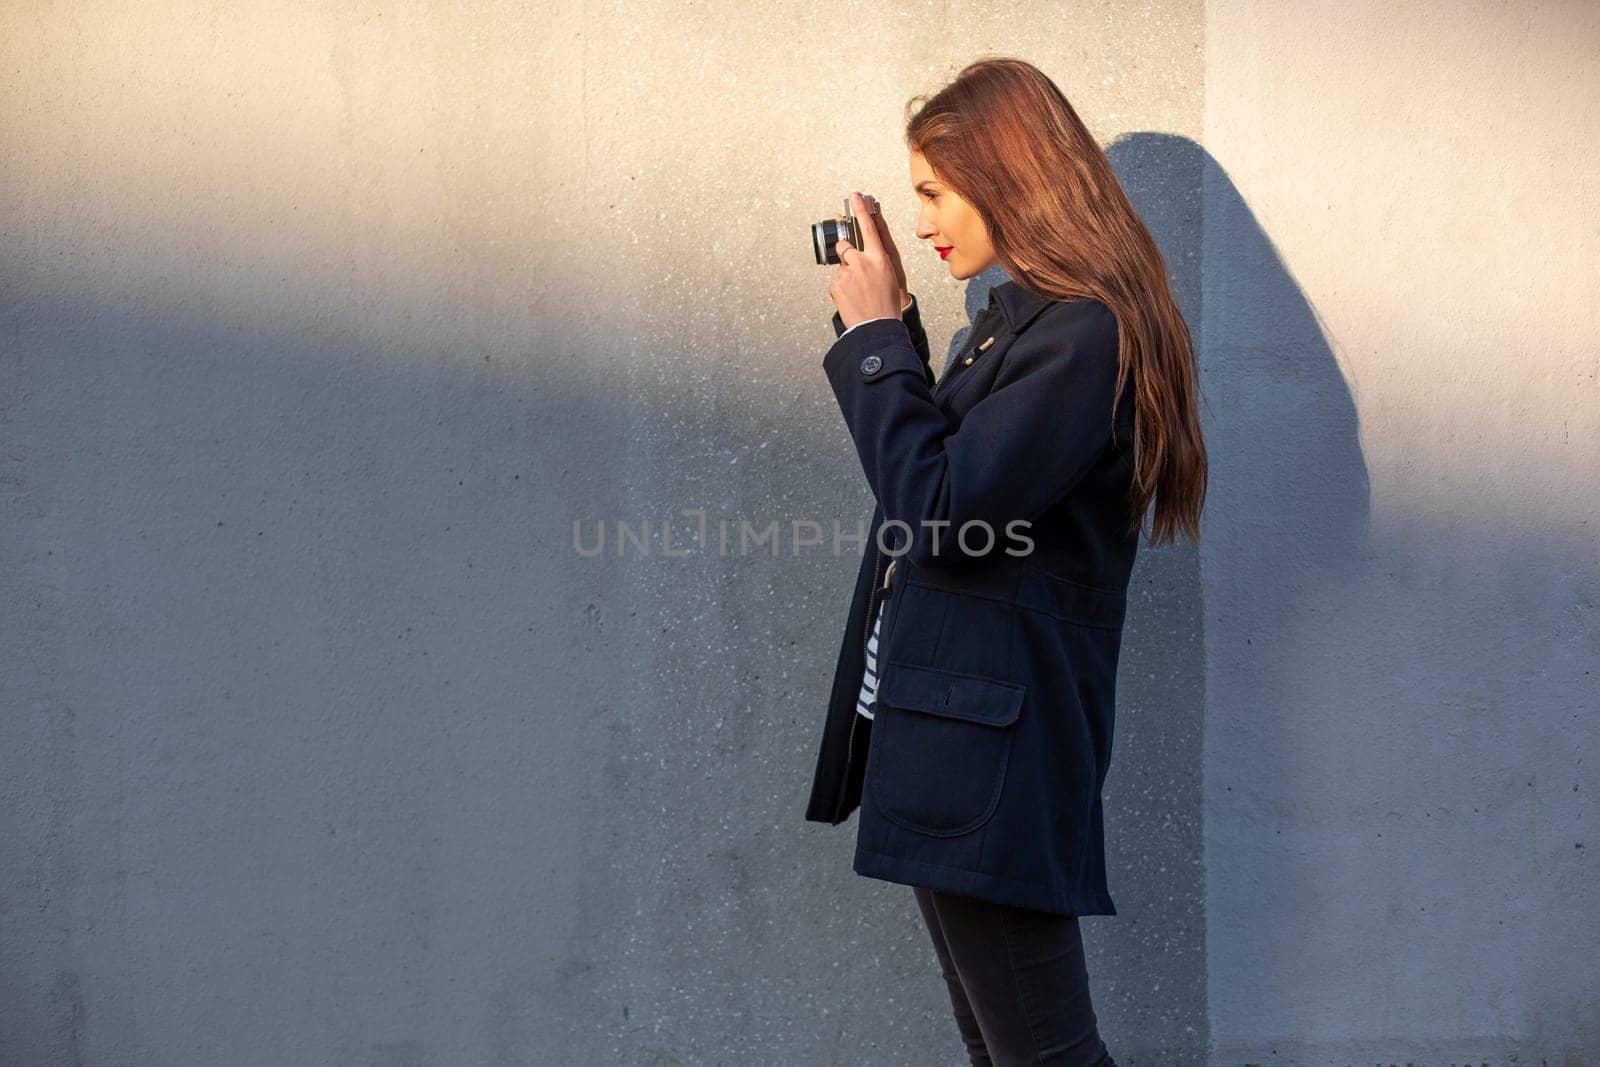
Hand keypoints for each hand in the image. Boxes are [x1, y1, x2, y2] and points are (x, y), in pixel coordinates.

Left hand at [827, 192, 904, 330]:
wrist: (877, 327)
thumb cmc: (886, 304)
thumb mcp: (888, 276)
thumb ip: (875, 260)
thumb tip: (862, 254)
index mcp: (879, 258)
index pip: (868, 227)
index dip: (860, 210)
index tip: (854, 195)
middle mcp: (862, 262)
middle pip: (844, 246)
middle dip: (845, 254)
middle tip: (854, 272)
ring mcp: (847, 273)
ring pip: (840, 267)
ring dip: (845, 276)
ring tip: (856, 292)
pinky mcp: (836, 285)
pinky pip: (835, 282)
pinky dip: (840, 289)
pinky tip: (850, 299)